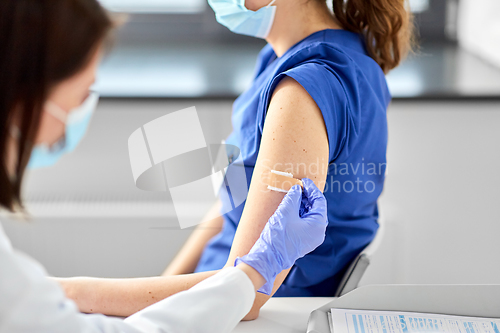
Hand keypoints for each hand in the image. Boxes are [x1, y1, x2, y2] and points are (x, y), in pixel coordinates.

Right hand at [235, 178, 327, 294]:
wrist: (268, 257)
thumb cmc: (278, 235)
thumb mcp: (286, 211)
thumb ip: (293, 197)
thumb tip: (297, 189)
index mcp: (318, 224)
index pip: (319, 201)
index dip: (311, 189)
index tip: (303, 181)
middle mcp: (318, 232)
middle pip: (316, 208)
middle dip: (307, 196)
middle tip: (297, 186)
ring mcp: (311, 238)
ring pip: (310, 216)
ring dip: (302, 205)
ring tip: (293, 195)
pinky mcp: (304, 241)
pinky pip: (306, 223)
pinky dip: (300, 214)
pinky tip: (291, 206)